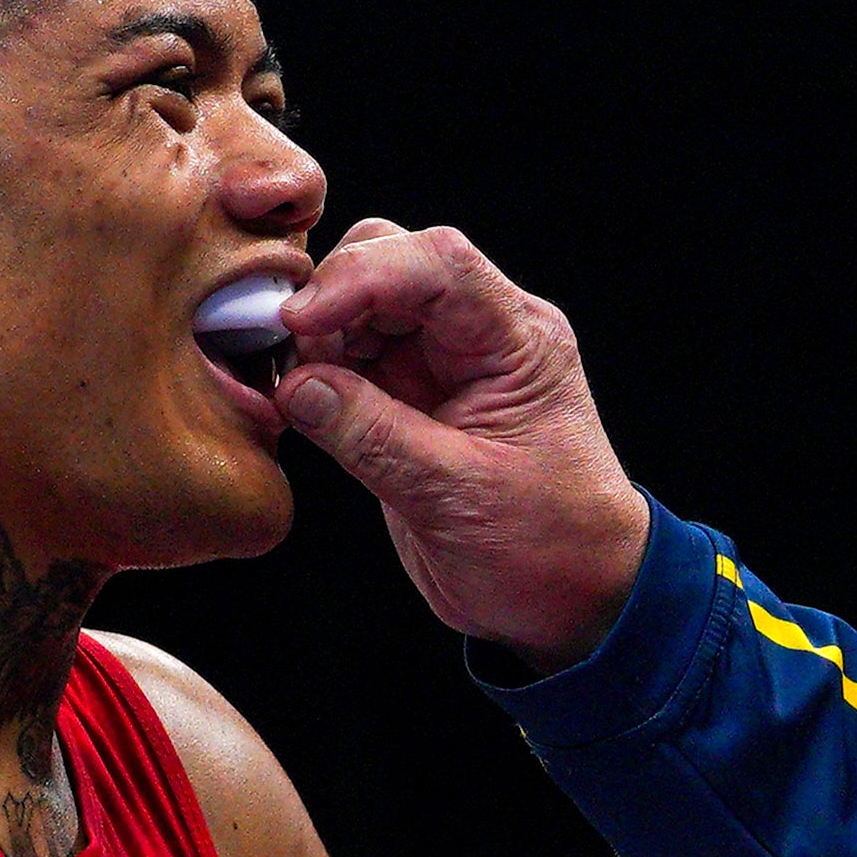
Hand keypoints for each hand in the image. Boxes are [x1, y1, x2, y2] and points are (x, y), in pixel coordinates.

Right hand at [279, 222, 651, 669]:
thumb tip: (294, 384)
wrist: (569, 595)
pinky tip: (295, 398)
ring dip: (316, 331)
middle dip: (330, 295)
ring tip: (289, 384)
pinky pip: (349, 353)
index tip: (301, 319)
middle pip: (392, 261)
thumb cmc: (546, 545)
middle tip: (287, 351)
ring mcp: (443, 361)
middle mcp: (482, 335)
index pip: (439, 265)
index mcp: (518, 341)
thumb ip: (371, 436)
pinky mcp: (408, 394)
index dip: (361, 276)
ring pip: (361, 302)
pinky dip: (314, 365)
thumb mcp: (456, 496)